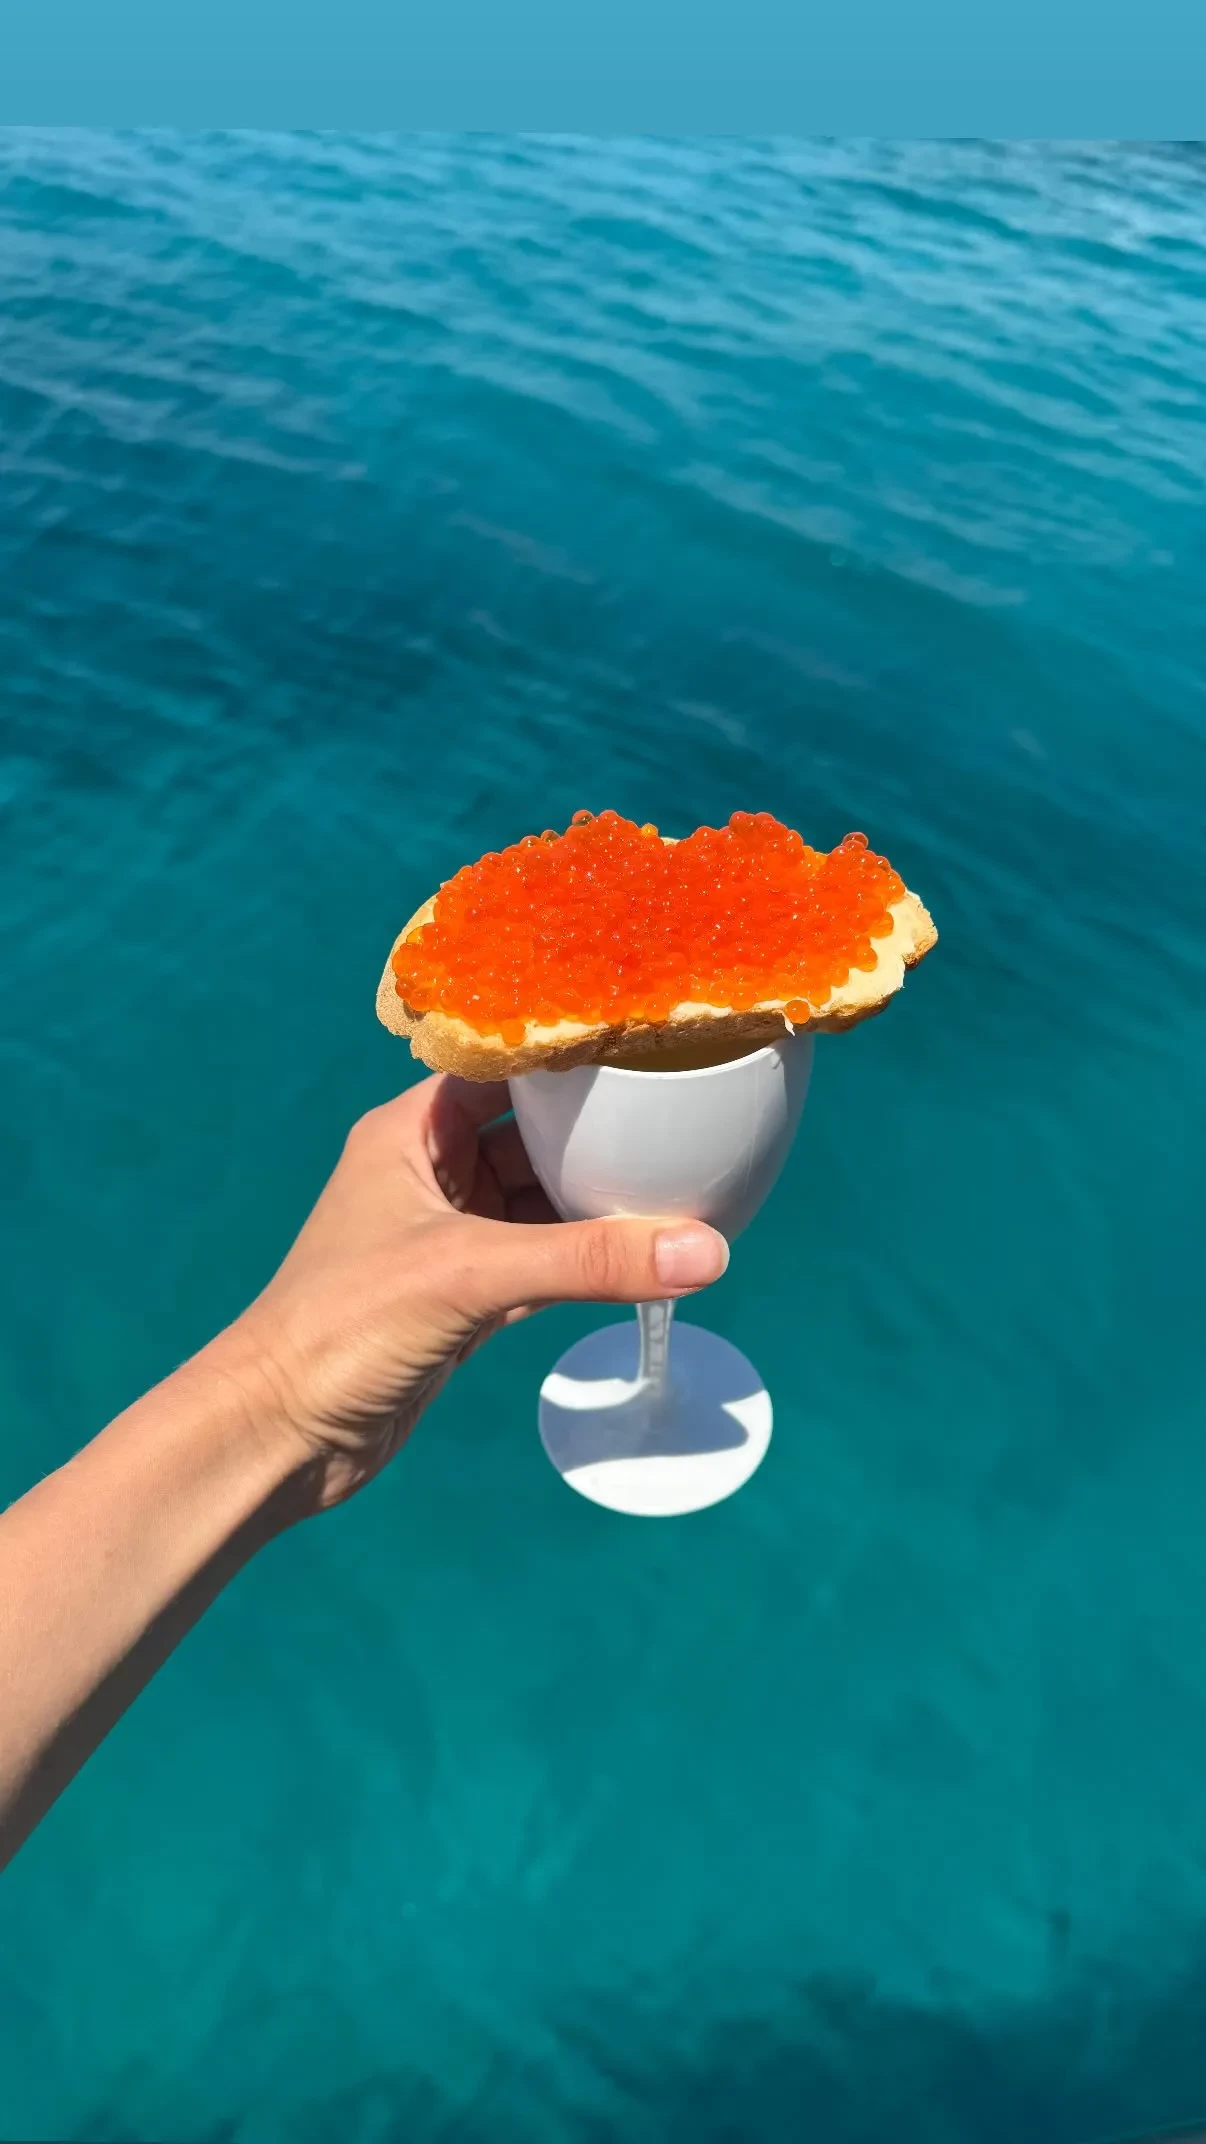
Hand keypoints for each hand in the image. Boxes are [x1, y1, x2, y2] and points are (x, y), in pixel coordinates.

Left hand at [225, 1076, 728, 1510]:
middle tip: (683, 1116)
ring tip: (683, 1186)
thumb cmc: (344, 1327)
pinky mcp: (462, 1300)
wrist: (278, 1435)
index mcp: (409, 1133)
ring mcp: (446, 1240)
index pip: (499, 1067)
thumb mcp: (470, 1275)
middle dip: (599, 1133)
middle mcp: (427, 1175)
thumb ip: (588, 1261)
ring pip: (541, 1204)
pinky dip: (587, 1263)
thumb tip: (706, 1251)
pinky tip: (646, 1258)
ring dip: (598, 1204)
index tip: (643, 1042)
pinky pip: (541, 1263)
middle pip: (531, 1135)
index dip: (564, 1053)